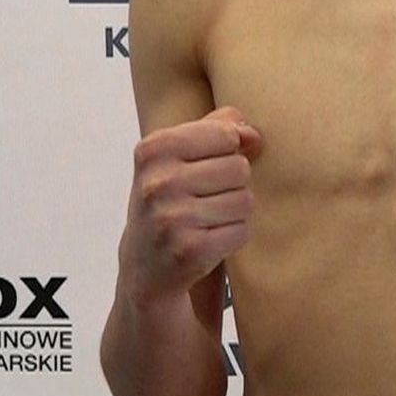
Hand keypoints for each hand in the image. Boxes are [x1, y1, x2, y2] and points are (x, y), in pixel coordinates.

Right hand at [119, 106, 262, 306]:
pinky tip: (209, 239)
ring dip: (235, 211)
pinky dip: (233, 235)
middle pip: (239, 167)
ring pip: (245, 199)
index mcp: (154, 150)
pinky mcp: (190, 251)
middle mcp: (158, 183)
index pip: (225, 134)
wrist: (144, 267)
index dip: (229, 150)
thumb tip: (251, 134)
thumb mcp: (177, 155)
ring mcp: (172, 218)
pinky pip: (242, 230)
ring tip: (207, 218)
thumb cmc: (169, 200)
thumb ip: (217, 128)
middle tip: (205, 198)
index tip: (208, 166)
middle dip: (233, 183)